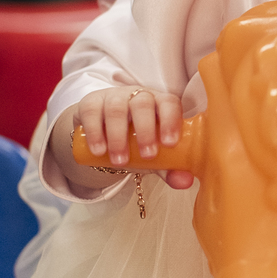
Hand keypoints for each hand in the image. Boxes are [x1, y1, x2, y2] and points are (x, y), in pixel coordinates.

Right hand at [73, 86, 194, 189]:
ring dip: (118, 136)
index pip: (169, 103)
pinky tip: (98, 151)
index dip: (171, 120)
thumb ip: (169, 168)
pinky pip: (92, 112)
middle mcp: (137, 95)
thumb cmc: (136, 141)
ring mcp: (113, 97)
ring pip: (116, 108)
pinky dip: (95, 132)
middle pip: (143, 103)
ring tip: (119, 161)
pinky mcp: (91, 103)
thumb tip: (185, 182)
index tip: (170, 144)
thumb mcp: (153, 155)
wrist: (103, 133)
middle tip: (147, 156)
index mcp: (159, 103)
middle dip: (146, 130)